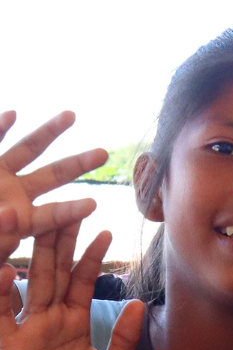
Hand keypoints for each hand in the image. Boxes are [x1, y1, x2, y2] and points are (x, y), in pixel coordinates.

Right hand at [0, 111, 107, 264]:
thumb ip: (0, 235)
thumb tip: (10, 217)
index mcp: (21, 220)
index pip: (50, 216)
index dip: (70, 211)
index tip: (94, 205)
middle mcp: (14, 194)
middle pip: (52, 176)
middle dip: (77, 164)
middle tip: (104, 153)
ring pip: (26, 149)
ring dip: (47, 133)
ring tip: (71, 116)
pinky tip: (14, 114)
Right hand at [0, 220, 142, 349]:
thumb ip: (124, 338)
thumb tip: (138, 304)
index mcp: (74, 321)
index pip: (82, 281)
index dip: (91, 256)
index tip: (104, 229)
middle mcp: (49, 318)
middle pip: (55, 272)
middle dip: (60, 241)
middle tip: (67, 207)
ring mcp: (28, 327)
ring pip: (31, 283)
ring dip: (32, 253)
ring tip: (35, 222)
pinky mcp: (9, 343)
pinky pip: (3, 313)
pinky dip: (2, 291)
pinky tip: (5, 269)